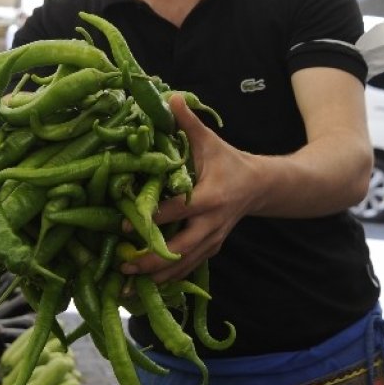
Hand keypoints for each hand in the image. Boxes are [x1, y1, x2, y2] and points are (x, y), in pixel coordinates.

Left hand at [121, 94, 258, 283]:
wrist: (260, 186)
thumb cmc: (228, 161)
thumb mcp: (210, 141)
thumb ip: (187, 122)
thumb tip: (169, 95)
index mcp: (209, 197)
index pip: (176, 211)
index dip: (149, 219)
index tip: (122, 225)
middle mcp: (211, 224)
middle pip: (179, 249)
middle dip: (151, 260)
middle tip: (122, 266)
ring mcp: (213, 241)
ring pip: (184, 266)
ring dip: (156, 277)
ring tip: (127, 287)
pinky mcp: (211, 250)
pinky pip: (189, 268)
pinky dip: (169, 279)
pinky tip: (146, 289)